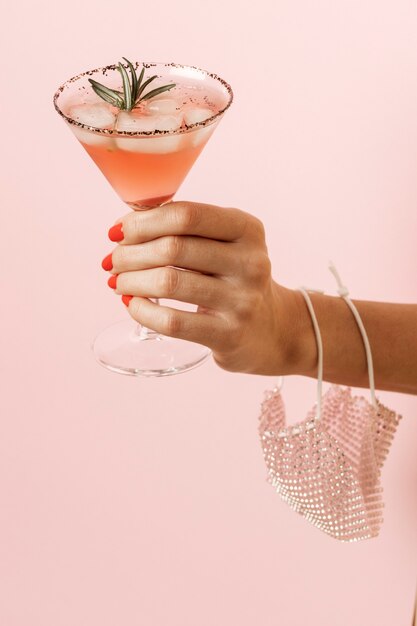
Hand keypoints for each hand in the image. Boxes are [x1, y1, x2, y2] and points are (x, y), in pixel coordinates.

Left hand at [102, 201, 302, 374]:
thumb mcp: (225, 244)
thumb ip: (185, 230)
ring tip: (118, 282)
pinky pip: (172, 321)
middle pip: (173, 248)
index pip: (186, 215)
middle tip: (114, 260)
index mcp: (247, 229)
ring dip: (131, 280)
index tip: (119, 231)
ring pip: (169, 282)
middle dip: (131, 253)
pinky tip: (132, 304)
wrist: (270, 330)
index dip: (143, 221)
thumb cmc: (233, 279)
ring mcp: (242, 300)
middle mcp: (250, 262)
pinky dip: (142, 310)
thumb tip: (123, 229)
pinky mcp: (229, 334)